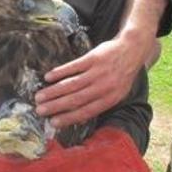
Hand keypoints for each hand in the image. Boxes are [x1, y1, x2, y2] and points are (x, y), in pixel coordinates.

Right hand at [35, 0, 165, 127]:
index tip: (53, 123)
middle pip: (76, 99)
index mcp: (110, 99)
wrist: (131, 49)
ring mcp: (98, 72)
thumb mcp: (117, 93)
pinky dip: (59, 72)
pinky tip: (48, 77)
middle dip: (56, 106)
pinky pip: (73, 67)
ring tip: (40, 96)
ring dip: (54, 91)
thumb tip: (79, 119)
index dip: (69, 118)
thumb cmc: (121, 75)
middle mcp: (104, 87)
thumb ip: (100, 104)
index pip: (86, 112)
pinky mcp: (92, 58)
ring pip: (72, 84)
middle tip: (40, 110)